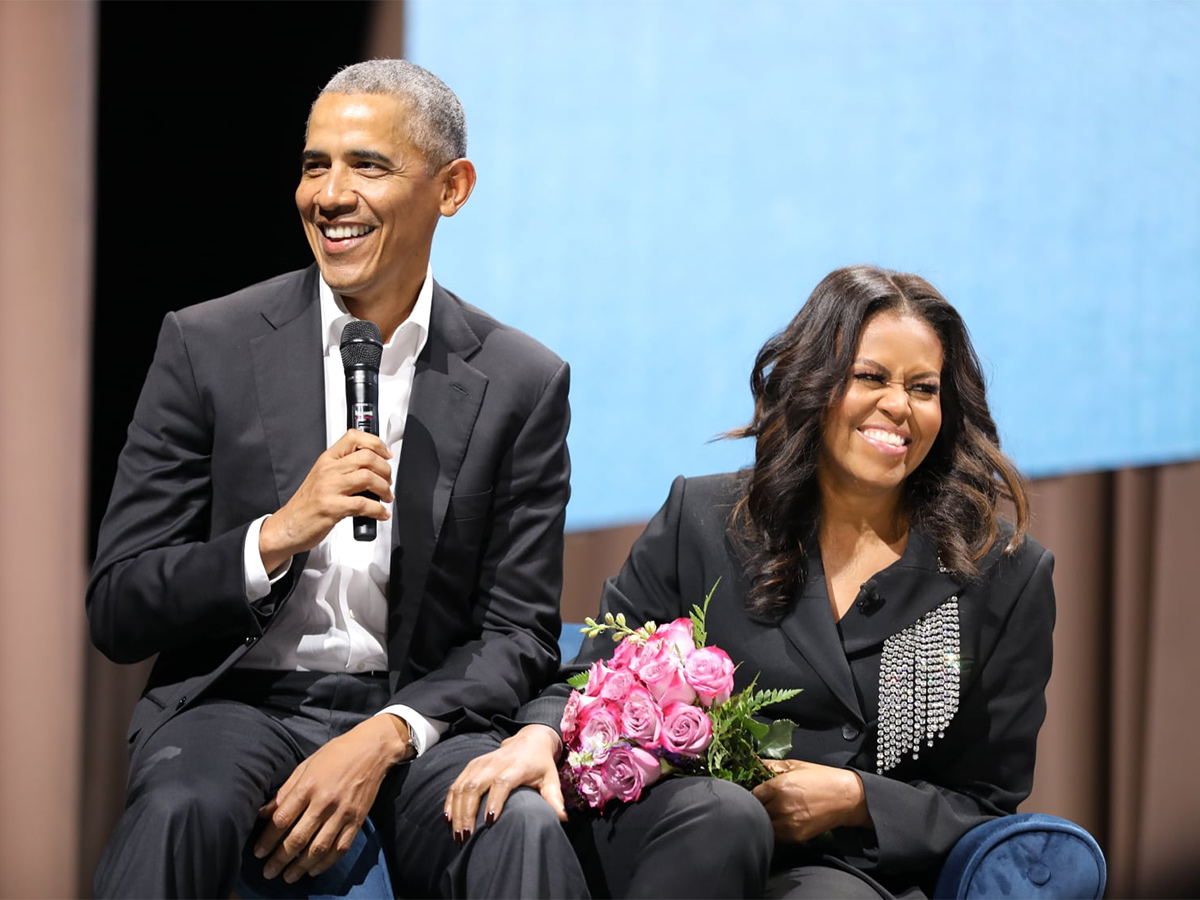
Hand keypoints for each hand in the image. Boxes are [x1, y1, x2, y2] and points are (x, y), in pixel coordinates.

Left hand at [253, 715, 411, 881]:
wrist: (372, 749)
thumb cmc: (335, 754)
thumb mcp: (306, 765)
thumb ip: (285, 791)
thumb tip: (263, 813)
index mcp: (309, 786)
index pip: (282, 819)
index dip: (267, 839)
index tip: (258, 852)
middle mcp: (325, 802)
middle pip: (297, 838)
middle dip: (279, 859)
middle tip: (268, 872)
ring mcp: (343, 813)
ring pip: (318, 848)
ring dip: (300, 867)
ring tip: (288, 877)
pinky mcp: (357, 820)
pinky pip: (341, 848)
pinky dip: (326, 863)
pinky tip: (314, 870)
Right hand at [259, 429, 393, 572]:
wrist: (288, 525)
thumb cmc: (307, 504)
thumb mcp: (323, 477)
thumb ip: (344, 469)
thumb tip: (374, 467)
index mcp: (327, 460)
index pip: (354, 437)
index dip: (376, 443)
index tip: (386, 454)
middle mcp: (328, 470)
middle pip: (367, 457)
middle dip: (385, 470)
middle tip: (388, 481)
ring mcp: (329, 488)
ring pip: (367, 478)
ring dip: (384, 489)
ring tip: (386, 497)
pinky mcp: (332, 508)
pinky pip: (363, 504)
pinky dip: (378, 510)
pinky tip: (381, 514)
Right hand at [444, 725, 564, 843]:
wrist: (529, 740)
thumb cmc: (540, 764)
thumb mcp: (551, 778)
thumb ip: (554, 797)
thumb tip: (561, 817)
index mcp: (516, 766)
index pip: (501, 783)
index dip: (494, 801)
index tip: (489, 822)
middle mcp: (495, 762)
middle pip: (475, 786)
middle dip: (467, 813)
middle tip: (466, 837)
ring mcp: (480, 763)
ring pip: (462, 786)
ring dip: (457, 811)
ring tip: (457, 834)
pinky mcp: (471, 765)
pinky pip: (456, 784)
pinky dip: (450, 801)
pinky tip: (448, 819)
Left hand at [750, 759, 872, 842]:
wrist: (846, 798)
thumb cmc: (822, 778)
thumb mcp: (795, 765)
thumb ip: (772, 765)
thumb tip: (754, 764)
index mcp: (779, 787)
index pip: (752, 794)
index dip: (752, 793)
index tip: (756, 792)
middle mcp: (781, 807)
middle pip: (756, 810)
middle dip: (757, 806)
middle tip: (763, 802)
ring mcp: (788, 824)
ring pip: (764, 825)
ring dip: (765, 819)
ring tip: (772, 811)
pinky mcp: (795, 836)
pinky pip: (776, 835)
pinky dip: (775, 829)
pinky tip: (781, 820)